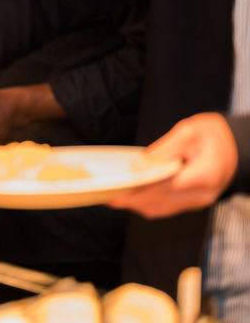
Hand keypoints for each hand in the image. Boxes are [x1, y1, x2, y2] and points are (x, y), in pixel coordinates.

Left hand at [109, 112, 238, 217]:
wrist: (235, 146)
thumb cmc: (212, 135)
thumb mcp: (187, 132)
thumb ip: (162, 150)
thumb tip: (138, 166)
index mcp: (205, 175)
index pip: (165, 187)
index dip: (138, 191)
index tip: (116, 192)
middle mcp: (203, 194)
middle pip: (161, 202)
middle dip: (132, 200)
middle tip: (106, 195)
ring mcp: (199, 201)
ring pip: (162, 209)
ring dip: (137, 205)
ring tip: (113, 197)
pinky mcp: (193, 202)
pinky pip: (167, 208)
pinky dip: (148, 203)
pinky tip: (131, 197)